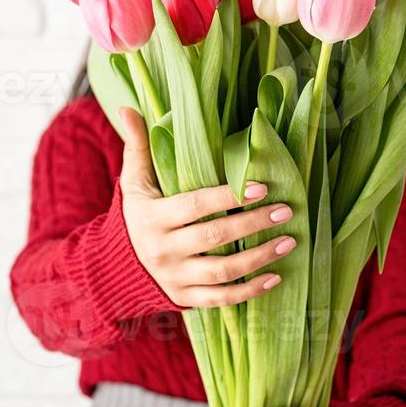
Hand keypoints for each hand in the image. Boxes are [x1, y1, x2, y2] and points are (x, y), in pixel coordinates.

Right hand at [118, 107, 296, 307]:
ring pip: (222, 271)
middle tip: (286, 210)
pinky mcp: (185, 297)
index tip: (261, 187)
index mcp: (153, 217)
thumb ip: (137, 145)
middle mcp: (163, 249)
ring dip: (259, 258)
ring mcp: (175, 277)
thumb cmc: (136, 214)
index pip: (194, 206)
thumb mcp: (134, 182)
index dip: (227, 197)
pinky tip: (276, 277)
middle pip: (214, 237)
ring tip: (289, 241)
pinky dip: (249, 292)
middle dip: (252, 224)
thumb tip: (129, 107)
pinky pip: (221, 299)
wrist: (116, 267)